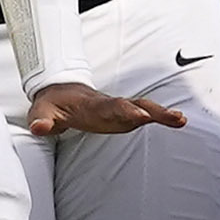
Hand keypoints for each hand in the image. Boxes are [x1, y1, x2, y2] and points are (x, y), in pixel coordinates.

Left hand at [27, 82, 186, 138]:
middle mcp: (108, 105)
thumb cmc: (51, 105)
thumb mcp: (41, 112)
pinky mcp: (122, 116)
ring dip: (161, 113)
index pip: (110, 107)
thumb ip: (41, 121)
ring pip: (142, 107)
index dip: (125, 111)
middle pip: (133, 105)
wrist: (59, 92)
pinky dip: (160, 117)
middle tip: (172, 117)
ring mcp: (117, 109)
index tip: (141, 116)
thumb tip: (38, 128)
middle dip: (151, 111)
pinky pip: (143, 114)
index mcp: (90, 105)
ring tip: (181, 120)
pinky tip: (178, 121)